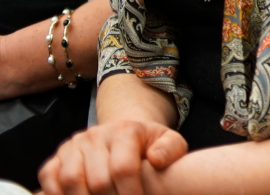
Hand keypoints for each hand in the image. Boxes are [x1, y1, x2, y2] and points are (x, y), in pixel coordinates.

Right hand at [39, 120, 186, 194]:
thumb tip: (156, 159)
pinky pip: (49, 178)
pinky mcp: (56, 157)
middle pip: (97, 179)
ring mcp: (73, 145)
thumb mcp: (169, 142)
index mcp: (125, 130)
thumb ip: (170, 149)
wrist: (125, 134)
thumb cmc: (148, 144)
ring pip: (70, 180)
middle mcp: (95, 135)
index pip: (123, 168)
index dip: (130, 193)